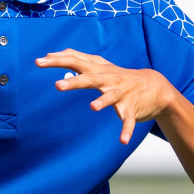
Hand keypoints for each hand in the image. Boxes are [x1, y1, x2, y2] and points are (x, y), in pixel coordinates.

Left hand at [34, 49, 177, 144]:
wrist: (155, 86)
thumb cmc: (120, 75)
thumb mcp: (101, 65)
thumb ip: (77, 58)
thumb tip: (52, 54)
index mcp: (98, 71)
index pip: (74, 62)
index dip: (57, 61)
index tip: (38, 62)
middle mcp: (108, 80)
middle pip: (89, 79)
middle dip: (74, 82)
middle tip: (57, 85)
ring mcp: (121, 94)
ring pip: (110, 97)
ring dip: (102, 101)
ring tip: (93, 107)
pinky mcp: (132, 109)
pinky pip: (128, 120)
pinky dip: (126, 130)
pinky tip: (122, 140)